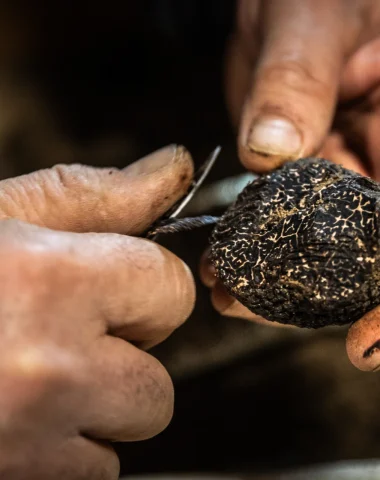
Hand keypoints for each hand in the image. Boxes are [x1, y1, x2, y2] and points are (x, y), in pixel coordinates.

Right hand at [0, 145, 194, 478]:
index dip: (150, 286)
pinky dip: (63, 449)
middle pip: (159, 382)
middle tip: (70, 331)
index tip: (123, 287)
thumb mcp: (1, 215)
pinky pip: (87, 477)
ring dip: (96, 408)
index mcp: (48, 283)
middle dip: (127, 355)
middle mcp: (45, 372)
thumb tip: (171, 169)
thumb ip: (98, 197)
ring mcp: (24, 444)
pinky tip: (16, 415)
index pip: (171, 290)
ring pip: (124, 436)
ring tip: (36, 375)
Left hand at [203, 0, 379, 368]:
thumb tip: (272, 150)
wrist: (287, 7)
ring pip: (326, 250)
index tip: (365, 340)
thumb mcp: (307, 21)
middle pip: (369, 252)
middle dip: (320, 295)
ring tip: (227, 292)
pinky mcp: (310, 183)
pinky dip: (258, 251)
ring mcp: (349, 179)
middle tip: (255, 306)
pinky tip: (223, 265)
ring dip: (278, 279)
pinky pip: (289, 228)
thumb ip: (294, 82)